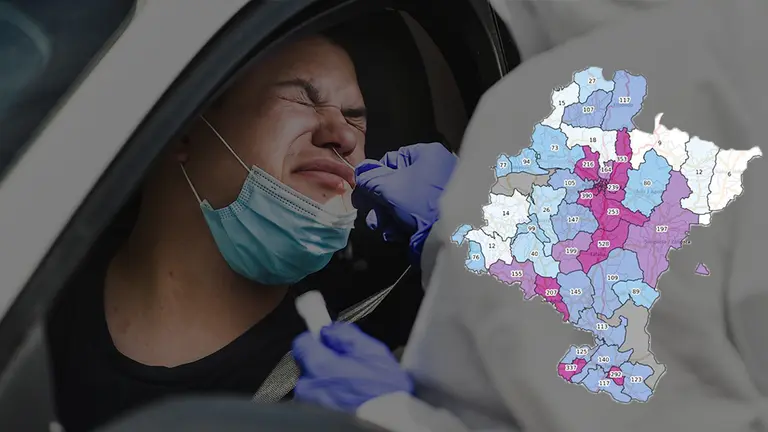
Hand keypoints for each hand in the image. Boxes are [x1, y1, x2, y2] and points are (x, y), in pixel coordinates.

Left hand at [292, 323, 412, 412]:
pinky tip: (345, 402)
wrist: (390, 423)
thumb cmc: (385, 394)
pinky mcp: (310, 418)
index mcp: (320, 366)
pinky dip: (326, 400)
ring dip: (324, 384)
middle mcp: (308, 388)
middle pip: (306, 366)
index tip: (326, 341)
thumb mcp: (374, 353)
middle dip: (322, 364)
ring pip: (311, 385)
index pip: (302, 343)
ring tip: (349, 389)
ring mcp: (308, 405)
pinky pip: (314, 402)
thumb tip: (330, 330)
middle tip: (346, 369)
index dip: (316, 340)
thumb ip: (346, 335)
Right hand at [352, 142, 456, 262]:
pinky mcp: (442, 211)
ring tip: (384, 229)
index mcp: (427, 154)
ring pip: (403, 201)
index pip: (391, 160)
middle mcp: (436, 168)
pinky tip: (396, 234)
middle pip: (395, 183)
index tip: (364, 196)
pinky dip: (403, 223)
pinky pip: (416, 212)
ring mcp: (440, 191)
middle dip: (380, 204)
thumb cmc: (418, 201)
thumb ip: (368, 179)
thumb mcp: (388, 187)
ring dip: (388, 217)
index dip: (373, 178)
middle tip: (374, 218)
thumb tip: (358, 174)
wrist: (450, 233)